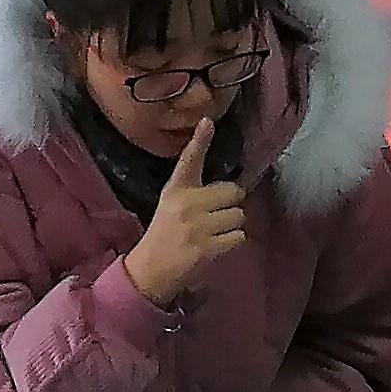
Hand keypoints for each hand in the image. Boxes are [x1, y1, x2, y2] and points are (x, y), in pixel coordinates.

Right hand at [119, 113, 253, 311]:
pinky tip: (216, 246)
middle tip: (214, 216)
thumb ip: (195, 189)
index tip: (207, 121)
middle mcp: (187, 204)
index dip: (200, 140)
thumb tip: (229, 183)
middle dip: (230, 204)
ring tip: (213, 233)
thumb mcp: (172, 203)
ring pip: (239, 215)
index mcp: (176, 190)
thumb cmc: (165, 233)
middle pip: (233, 192)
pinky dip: (232, 242)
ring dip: (232, 225)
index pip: (189, 160)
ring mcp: (198, 226)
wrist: (151, 270)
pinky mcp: (208, 247)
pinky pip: (239, 236)